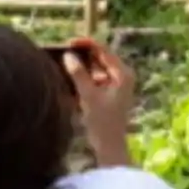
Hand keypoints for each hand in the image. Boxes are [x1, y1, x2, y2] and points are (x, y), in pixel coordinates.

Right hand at [63, 39, 136, 163]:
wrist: (109, 146)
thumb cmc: (102, 121)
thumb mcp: (88, 95)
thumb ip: (78, 74)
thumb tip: (68, 55)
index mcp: (123, 73)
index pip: (104, 51)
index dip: (86, 44)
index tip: (69, 42)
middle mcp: (123, 76)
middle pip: (101, 59)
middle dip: (83, 56)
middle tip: (65, 52)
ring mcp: (118, 85)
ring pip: (98, 70)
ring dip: (83, 68)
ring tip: (66, 65)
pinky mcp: (111, 94)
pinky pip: (97, 80)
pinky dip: (86, 79)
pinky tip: (73, 80)